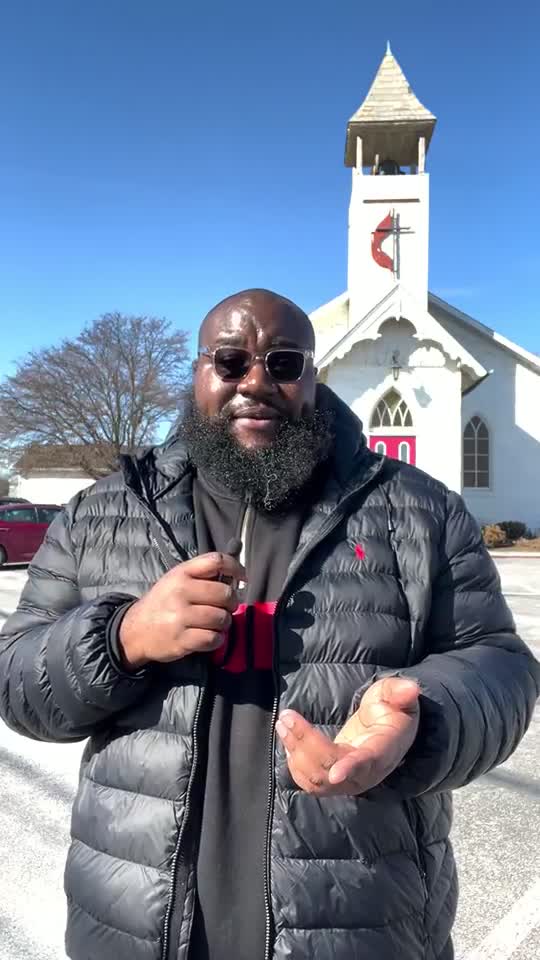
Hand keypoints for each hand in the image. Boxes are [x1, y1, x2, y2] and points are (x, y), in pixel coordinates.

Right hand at [118, 552, 245, 668]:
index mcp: (181, 574)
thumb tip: (236, 576)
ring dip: (224, 623)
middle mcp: (181, 592)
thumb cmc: (163, 602)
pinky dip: (217, 639)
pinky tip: (209, 636)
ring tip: (215, 623)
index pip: (216, 561)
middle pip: (224, 593)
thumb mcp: (176, 580)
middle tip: (225, 607)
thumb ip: (202, 574)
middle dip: (231, 603)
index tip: (242, 578)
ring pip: (221, 618)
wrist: (135, 630)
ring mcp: (180, 617)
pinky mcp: (182, 640)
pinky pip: (214, 638)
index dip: (236, 568)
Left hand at [275, 677, 420, 795]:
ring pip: (315, 779)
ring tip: (283, 723)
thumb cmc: (393, 711)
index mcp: (382, 752)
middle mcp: (364, 773)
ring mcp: (347, 781)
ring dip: (295, 752)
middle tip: (287, 717)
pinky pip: (309, 782)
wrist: (387, 732)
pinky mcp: (332, 781)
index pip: (366, 763)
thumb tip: (411, 688)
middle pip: (329, 768)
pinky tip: (288, 739)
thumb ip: (400, 692)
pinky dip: (294, 762)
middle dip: (305, 743)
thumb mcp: (398, 697)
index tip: (334, 773)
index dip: (350, 768)